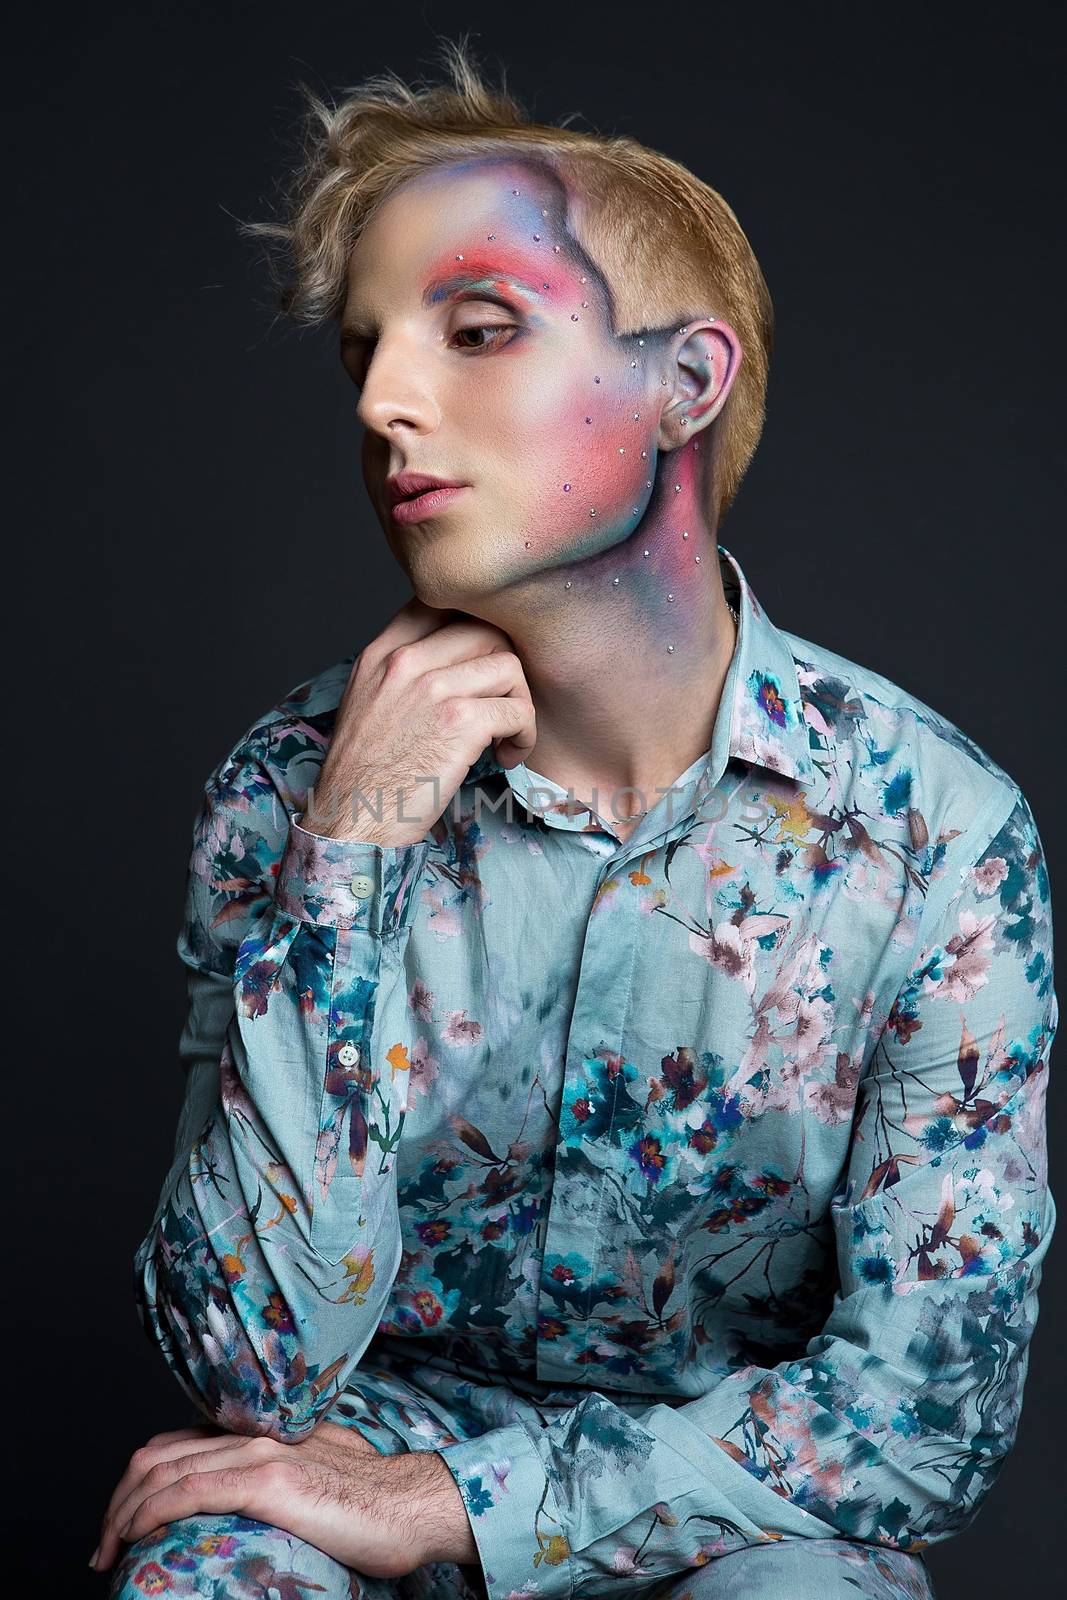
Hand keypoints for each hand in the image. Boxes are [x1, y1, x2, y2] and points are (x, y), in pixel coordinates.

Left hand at [90, 1418, 469, 1577]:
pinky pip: (190, 1490)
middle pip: (158, 1455)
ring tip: (108, 1553)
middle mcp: (254, 1436)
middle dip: (118, 1502)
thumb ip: (283, 1476)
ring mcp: (260, 1455)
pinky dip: (152, 1511)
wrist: (412, 1504)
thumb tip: (263, 1500)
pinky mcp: (268, 1483)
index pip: (177, 1444)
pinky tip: (136, 1535)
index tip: (123, 1525)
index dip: (139, 1482)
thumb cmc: (374, 1503)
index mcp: (262, 1436)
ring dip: (123, 1513)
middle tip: (104, 1549)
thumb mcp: (318, 1477)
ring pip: (165, 1470)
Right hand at [304, 598, 536, 845]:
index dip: (474, 629)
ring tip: (505, 735)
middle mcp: (406, 661)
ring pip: (509, 666)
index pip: (441, 604)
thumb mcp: (366, 701)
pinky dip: (523, 736)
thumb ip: (401, 671)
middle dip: (504, 669)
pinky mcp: (460, 722)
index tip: (481, 664)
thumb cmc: (364, 774)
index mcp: (382, 653)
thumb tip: (450, 657)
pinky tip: (504, 757)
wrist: (352, 821)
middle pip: (485, 630)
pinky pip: (518, 709)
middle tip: (499, 704)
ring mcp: (434, 688)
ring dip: (519, 703)